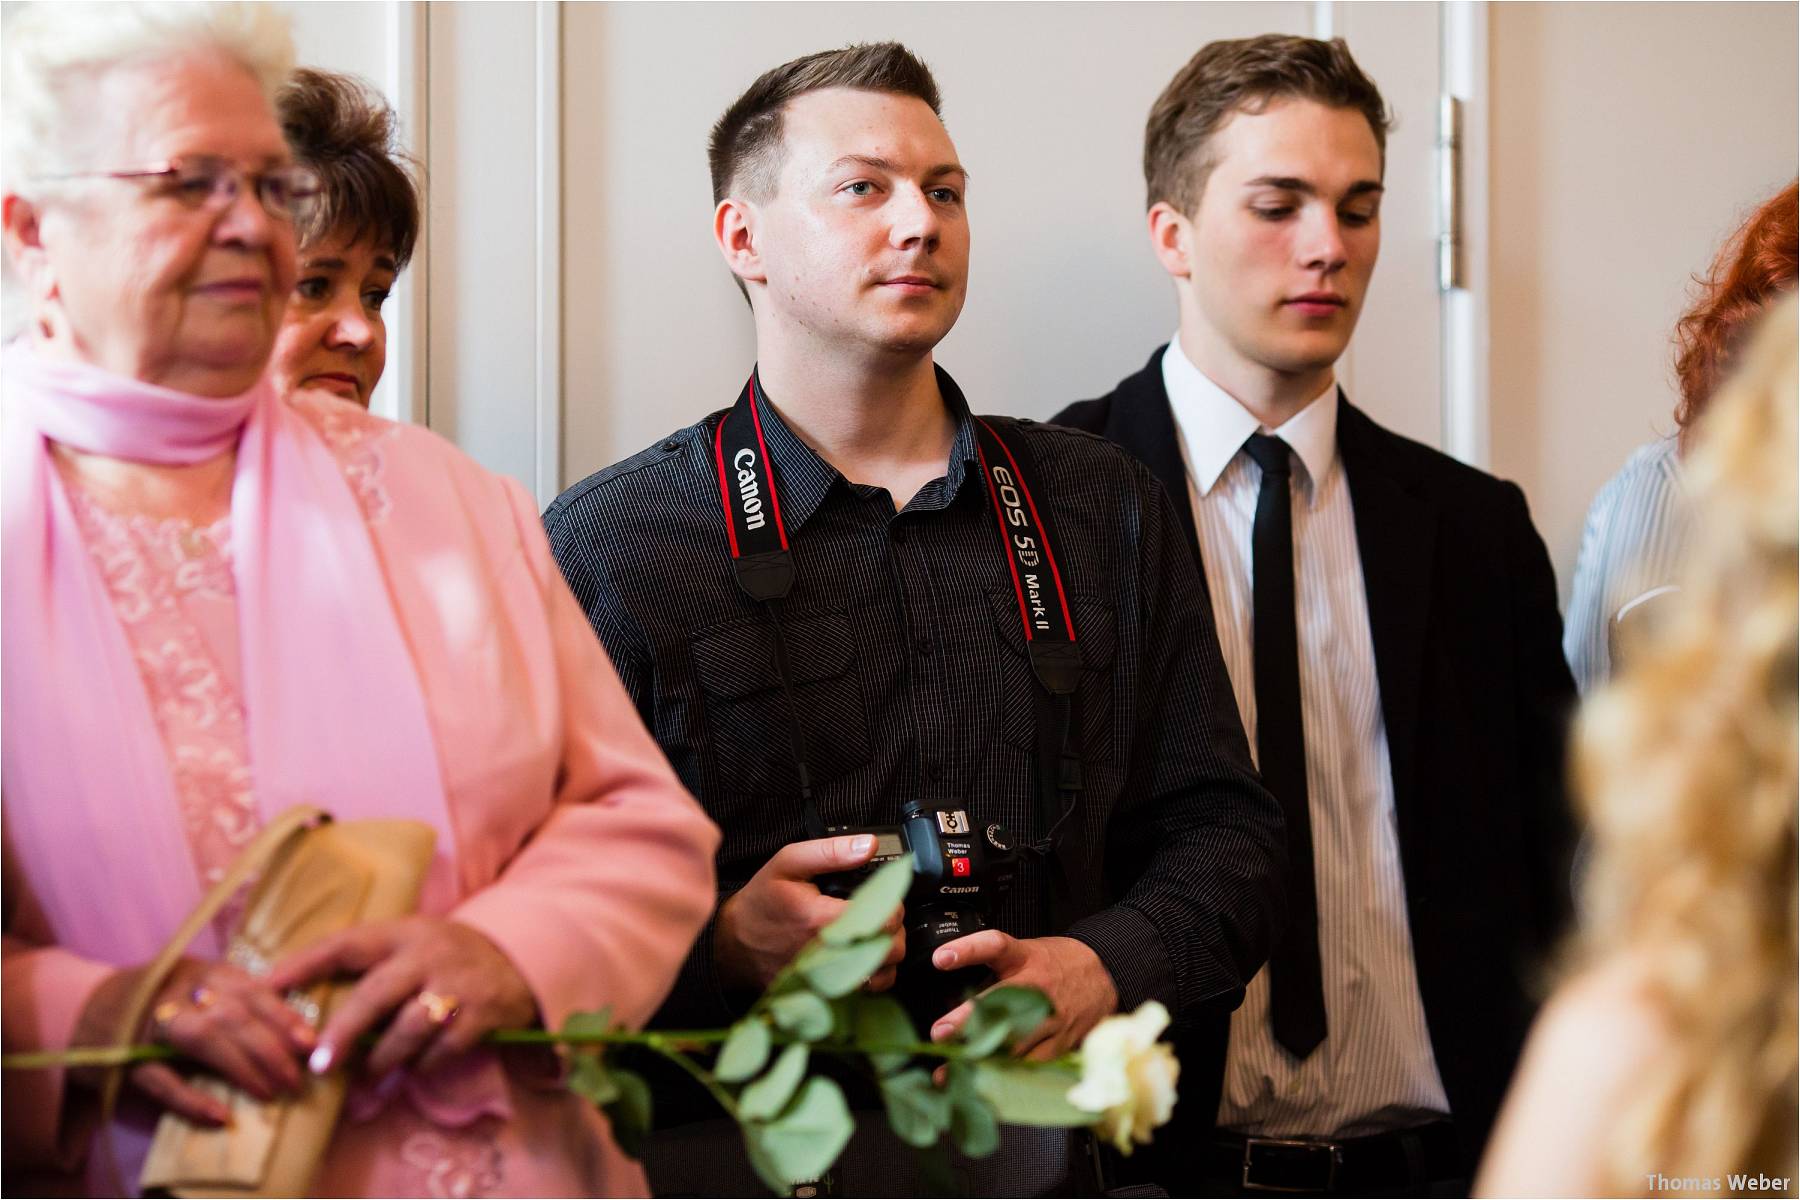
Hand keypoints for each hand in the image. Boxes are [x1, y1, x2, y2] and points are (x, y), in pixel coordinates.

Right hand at [74, 958, 314, 1126]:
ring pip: (203, 1041)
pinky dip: (192, 1100)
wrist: (83, 1009)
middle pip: (232, 1016)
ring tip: (271, 1092)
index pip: (251, 990)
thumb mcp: (199, 985)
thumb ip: (238, 998)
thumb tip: (295, 1029)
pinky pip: (161, 1082)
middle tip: (297, 1078)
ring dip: (241, 1069)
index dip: (284, 1016)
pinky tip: (221, 1115)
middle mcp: (176, 991)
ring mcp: (148, 1025)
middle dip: (270, 1048)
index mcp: (201, 970)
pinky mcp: (123, 1061)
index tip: (311, 1041)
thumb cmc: (159, 998)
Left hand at [268, 917, 535, 1079]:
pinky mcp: (483, 1013)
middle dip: (344, 1032)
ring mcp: (457, 984)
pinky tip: (411, 1071)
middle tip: (319, 1066)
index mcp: (402, 933)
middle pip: (377, 994)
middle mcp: (428, 954)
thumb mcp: (410, 944)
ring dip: (383, 1059)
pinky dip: (421, 1066)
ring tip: (367, 1076)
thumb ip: (369, 966)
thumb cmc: (444, 958)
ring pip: (410, 1028)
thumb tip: (302, 1004)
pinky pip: (443, 1048)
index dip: (304, 964)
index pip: (346, 944)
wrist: (519, 958)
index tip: (267, 988)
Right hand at [715, 835, 905, 992]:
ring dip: (886, 953)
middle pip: (891, 949)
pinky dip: (873, 974)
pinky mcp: (826, 993)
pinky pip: (867, 991)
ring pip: (884, 974)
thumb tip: (867, 845)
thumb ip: (830, 852)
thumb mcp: (788, 863)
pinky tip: (862, 955)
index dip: (893, 905)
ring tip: (872, 935)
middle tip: (879, 914)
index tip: (884, 898)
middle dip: (893, 929)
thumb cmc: (761, 902)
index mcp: (823, 920)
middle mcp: (829, 955)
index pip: (886, 918)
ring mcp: (828, 979)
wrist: (734, 943)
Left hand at [927, 933, 1117, 1060]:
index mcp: (1024, 958)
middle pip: (1002, 1003)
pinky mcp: (1061, 1043)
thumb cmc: (1054, 965)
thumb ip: (992, 974)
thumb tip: (950, 999)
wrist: (1105, 975)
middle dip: (969, 1021)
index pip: (994, 946)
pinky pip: (1031, 1065)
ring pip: (1015, 1042)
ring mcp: (1051, 1018)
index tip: (940, 959)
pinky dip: (1005, 1077)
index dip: (967, 950)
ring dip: (979, 1059)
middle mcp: (1038, 987)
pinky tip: (983, 1089)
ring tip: (948, 1073)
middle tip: (940, 1034)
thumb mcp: (1024, 955)